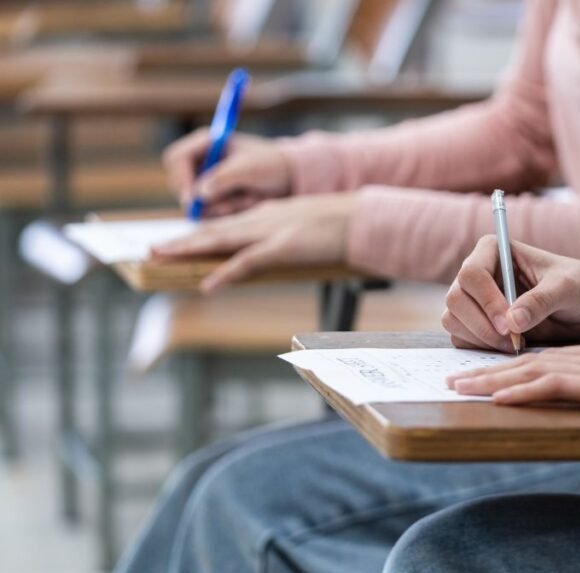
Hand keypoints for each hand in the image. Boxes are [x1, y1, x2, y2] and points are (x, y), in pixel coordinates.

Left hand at [152, 194, 355, 292]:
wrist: (362, 218)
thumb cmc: (341, 225)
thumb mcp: (306, 228)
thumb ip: (285, 236)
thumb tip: (272, 250)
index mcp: (268, 215)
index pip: (225, 225)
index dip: (198, 235)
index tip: (176, 243)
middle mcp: (262, 220)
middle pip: (213, 230)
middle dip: (181, 241)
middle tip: (151, 250)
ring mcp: (271, 232)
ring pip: (220, 240)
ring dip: (188, 249)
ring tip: (161, 257)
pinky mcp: (284, 247)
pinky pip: (248, 262)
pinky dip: (226, 274)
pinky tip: (208, 285)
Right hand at [163, 128, 292, 216]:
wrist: (289, 179)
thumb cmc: (271, 164)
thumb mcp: (250, 168)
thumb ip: (223, 178)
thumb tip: (199, 193)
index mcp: (206, 142)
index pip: (176, 158)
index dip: (181, 178)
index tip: (192, 197)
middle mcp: (201, 161)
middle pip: (178, 184)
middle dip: (201, 199)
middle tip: (227, 205)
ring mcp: (205, 181)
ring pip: (193, 203)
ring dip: (221, 206)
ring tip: (248, 198)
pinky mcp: (212, 199)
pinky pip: (207, 213)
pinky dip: (227, 212)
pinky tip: (246, 203)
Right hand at [443, 236, 579, 352]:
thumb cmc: (578, 286)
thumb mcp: (566, 288)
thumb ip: (541, 301)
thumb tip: (513, 321)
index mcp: (493, 250)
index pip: (472, 273)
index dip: (487, 301)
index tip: (510, 325)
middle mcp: (478, 273)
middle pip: (456, 299)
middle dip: (481, 325)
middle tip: (512, 341)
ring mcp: (473, 299)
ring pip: (453, 320)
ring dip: (480, 338)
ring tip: (515, 343)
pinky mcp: (476, 323)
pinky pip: (462, 338)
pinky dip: (480, 348)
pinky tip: (509, 347)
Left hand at [448, 334, 579, 416]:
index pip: (547, 357)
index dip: (512, 364)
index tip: (484, 372)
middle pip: (530, 361)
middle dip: (488, 370)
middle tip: (454, 378)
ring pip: (532, 371)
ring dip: (492, 379)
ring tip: (460, 386)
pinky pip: (555, 386)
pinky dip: (523, 390)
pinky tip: (499, 396)